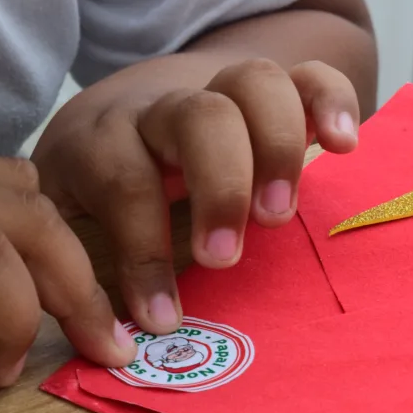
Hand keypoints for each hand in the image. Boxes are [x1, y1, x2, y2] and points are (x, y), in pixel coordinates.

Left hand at [32, 58, 359, 333]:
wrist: (133, 100)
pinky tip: (343, 146)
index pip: (124, 180)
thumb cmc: (102, 176)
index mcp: (104, 139)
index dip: (144, 251)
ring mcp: (220, 88)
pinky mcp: (271, 90)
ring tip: (281, 215)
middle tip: (227, 257)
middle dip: (221, 186)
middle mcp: (164, 106)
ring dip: (278, 148)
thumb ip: (79, 257)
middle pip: (198, 116)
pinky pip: (308, 76)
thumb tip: (101, 336)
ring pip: (255, 83)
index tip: (163, 318)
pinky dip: (331, 103)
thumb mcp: (69, 209)